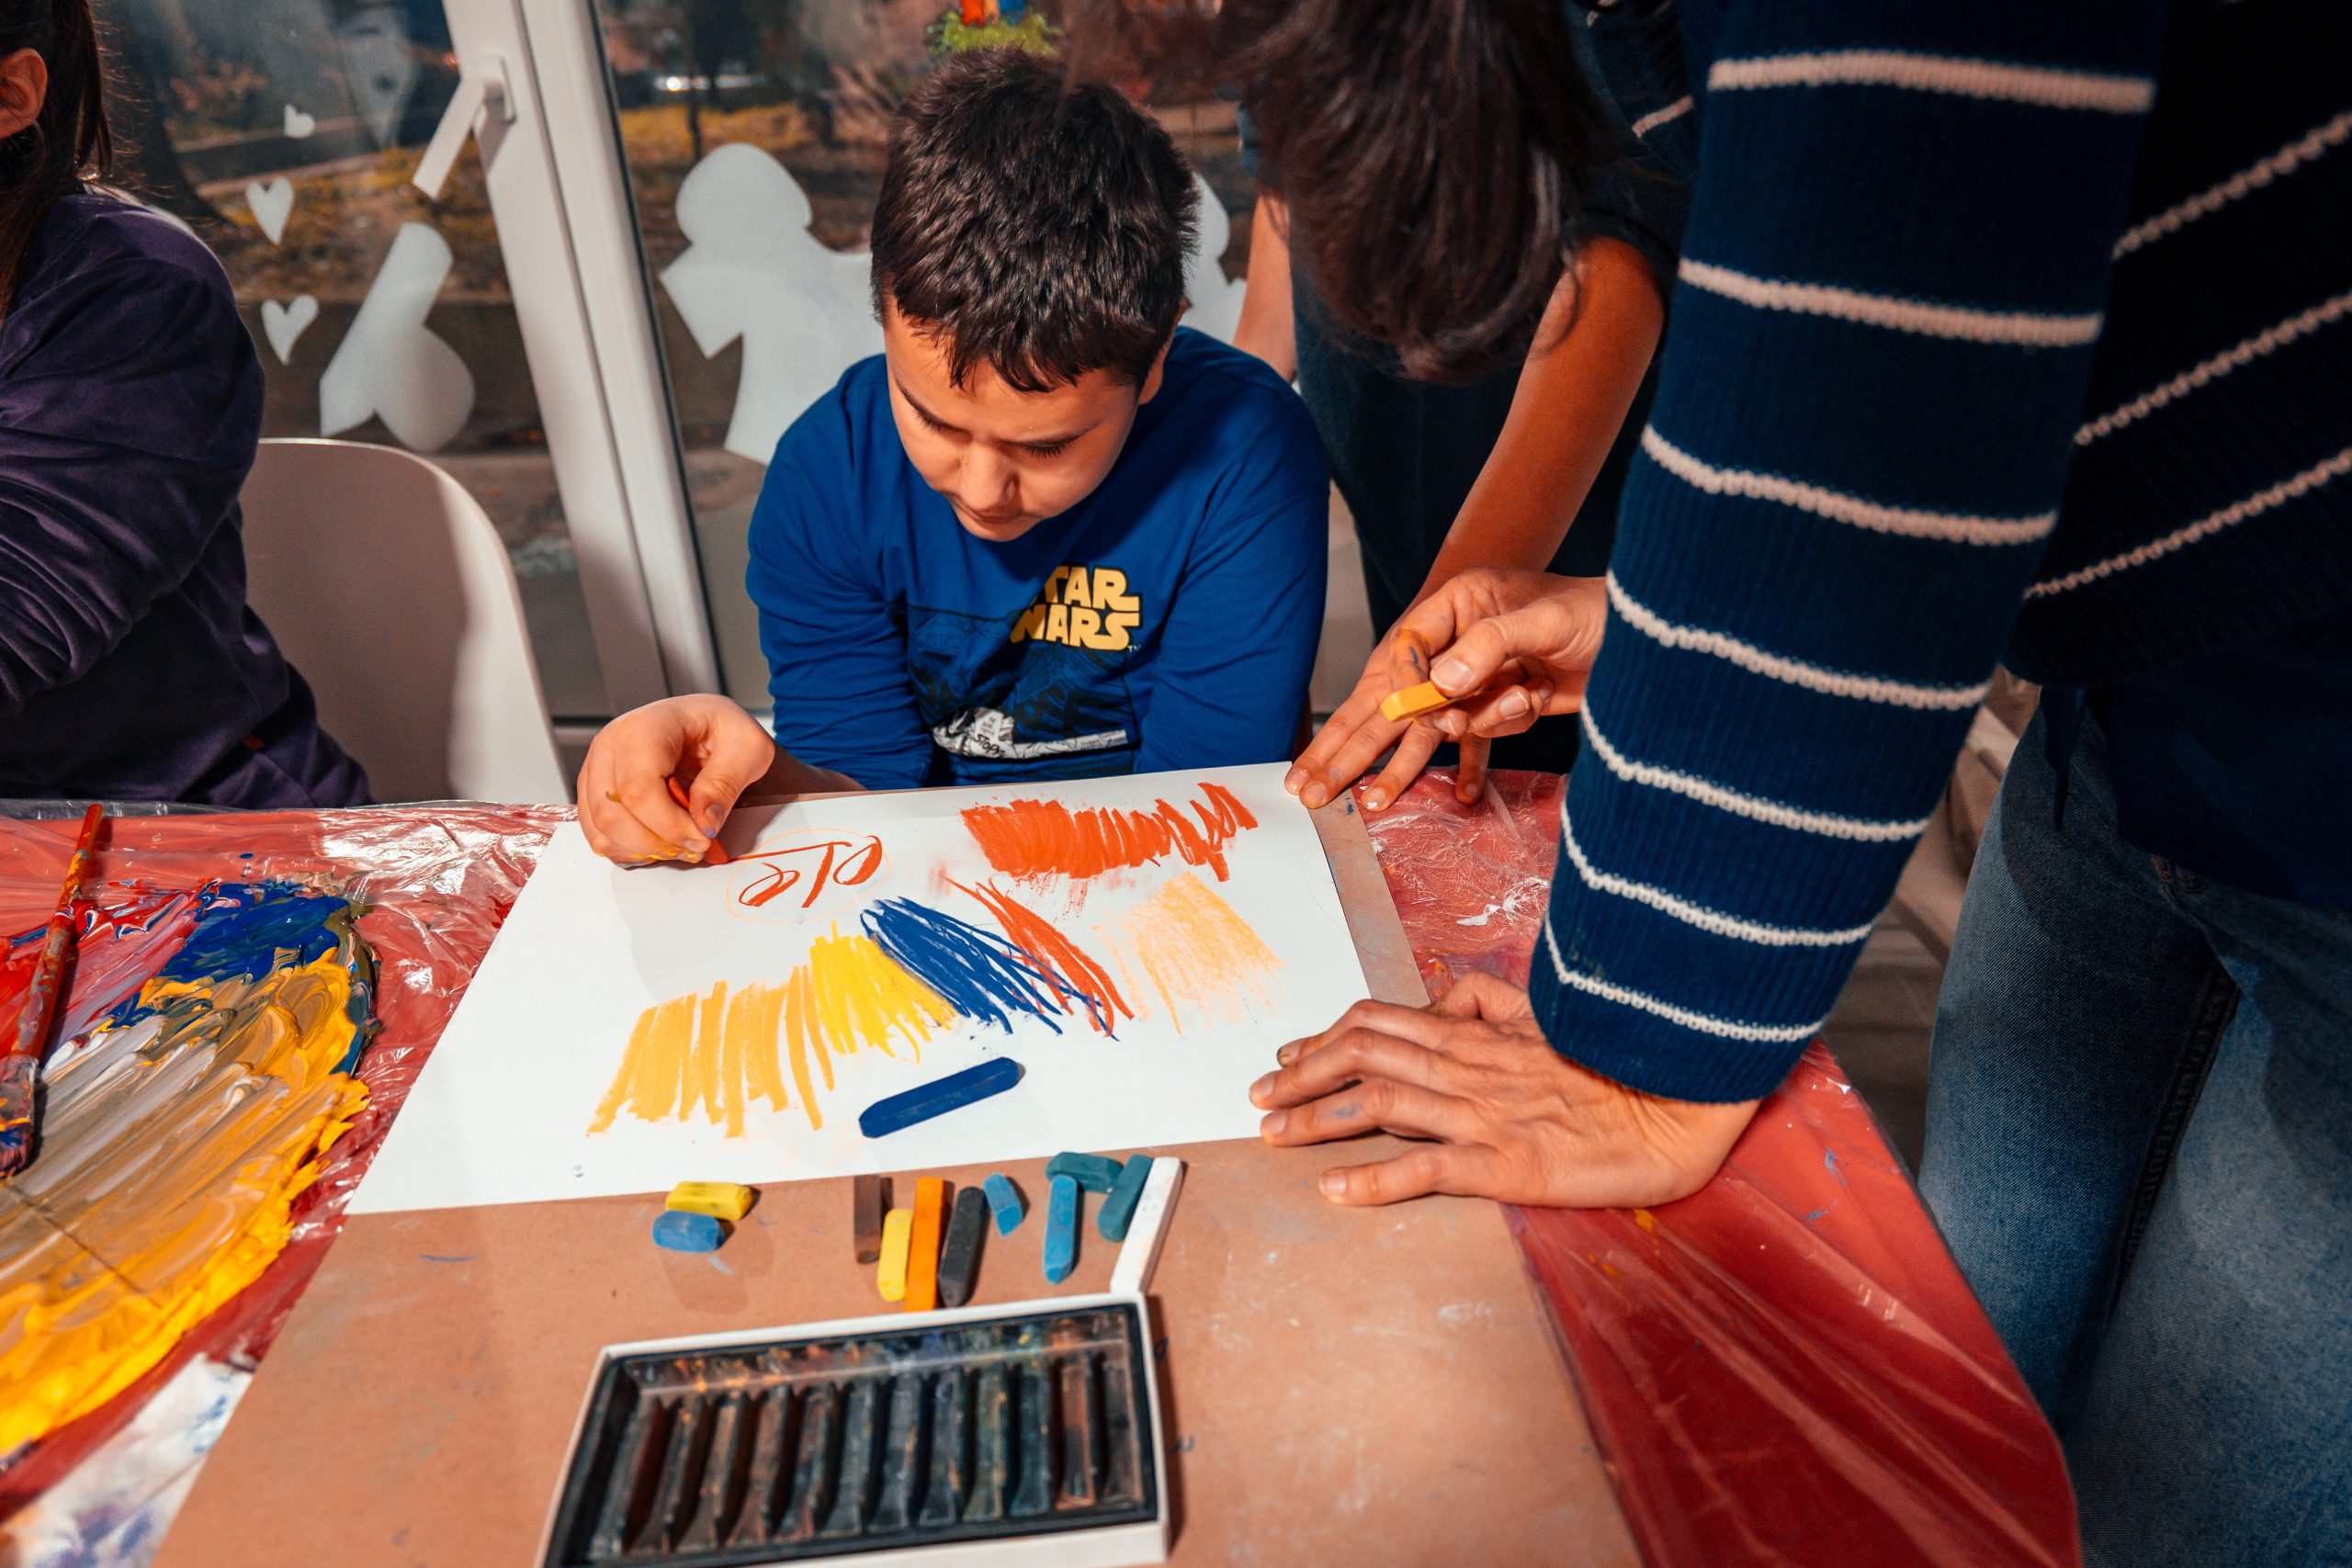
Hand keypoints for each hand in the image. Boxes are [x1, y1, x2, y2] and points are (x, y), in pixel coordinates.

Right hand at [576, 695, 774, 865]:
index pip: (639, 788)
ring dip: (642, 850)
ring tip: (680, 845)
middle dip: (657, 843)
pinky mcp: (593, 789)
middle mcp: (611, 744)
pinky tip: (660, 844)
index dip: (669, 826)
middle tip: (695, 847)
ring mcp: (596, 767)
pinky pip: (597, 833)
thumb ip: (725, 785)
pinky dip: (628, 850)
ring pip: (600, 828)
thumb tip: (703, 824)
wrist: (706, 722)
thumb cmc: (724, 730)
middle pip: (612, 813)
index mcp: (646, 727)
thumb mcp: (748, 749)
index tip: (703, 838)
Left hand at [1249, 972, 1757, 1207]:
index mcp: (1477, 1033)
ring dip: (1314, 1119)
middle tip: (1256, 1099)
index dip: (1323, 1038)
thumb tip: (1447, 995)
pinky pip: (1426, 1171)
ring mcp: (1484, 1115)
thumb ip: (1493, 1000)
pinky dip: (1372, 1180)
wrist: (1679, 1105)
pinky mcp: (1506, 1164)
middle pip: (1361, 1058)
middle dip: (1298, 1077)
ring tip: (1270, 1135)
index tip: (1286, 1058)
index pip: (1379, 1022)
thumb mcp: (1550, 1016)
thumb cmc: (1618, 1061)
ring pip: (1380, 1105)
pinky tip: (1333, 1190)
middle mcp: (1469, 1067)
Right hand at [1286, 571, 1604, 811]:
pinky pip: (1477, 741)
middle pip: (1393, 698)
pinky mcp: (1505, 704)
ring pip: (1433, 727)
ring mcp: (1480, 677)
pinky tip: (1460, 796)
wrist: (1649, 636)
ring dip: (1413, 761)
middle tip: (1306, 783)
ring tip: (1369, 801)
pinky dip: (1471, 767)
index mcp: (1458, 604)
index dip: (1393, 689)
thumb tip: (1439, 686)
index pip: (1405, 650)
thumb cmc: (1596, 610)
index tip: (1397, 717)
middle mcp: (1459, 642)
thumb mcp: (1543, 620)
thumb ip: (1488, 647)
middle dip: (1352, 745)